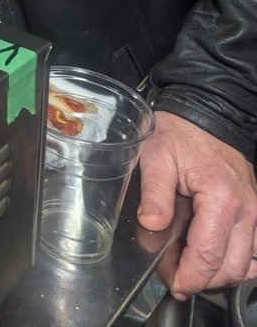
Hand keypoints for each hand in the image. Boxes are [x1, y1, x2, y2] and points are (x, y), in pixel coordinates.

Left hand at [137, 110, 256, 297]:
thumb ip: (154, 194)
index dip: (188, 276)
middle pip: (229, 267)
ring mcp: (254, 210)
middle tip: (173, 274)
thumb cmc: (178, 133)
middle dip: (201, 278)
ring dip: (219, 272)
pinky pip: (254, 249)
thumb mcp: (156, 156)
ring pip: (245, 264)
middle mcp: (246, 209)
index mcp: (221, 198)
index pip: (208, 256)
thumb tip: (151, 226)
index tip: (171, 283)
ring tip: (191, 265)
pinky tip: (214, 256)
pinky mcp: (254, 210)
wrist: (203, 114)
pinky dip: (237, 260)